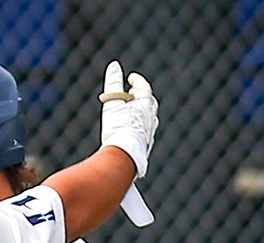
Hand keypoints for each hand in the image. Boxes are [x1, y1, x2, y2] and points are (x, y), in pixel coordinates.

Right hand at [99, 61, 157, 178]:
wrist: (123, 156)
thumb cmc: (118, 127)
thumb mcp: (112, 102)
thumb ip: (113, 83)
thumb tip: (114, 65)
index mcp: (146, 105)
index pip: (144, 87)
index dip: (137, 81)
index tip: (131, 78)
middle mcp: (151, 117)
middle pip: (149, 102)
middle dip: (141, 96)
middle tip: (132, 93)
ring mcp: (150, 132)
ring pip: (149, 118)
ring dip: (141, 112)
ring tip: (132, 112)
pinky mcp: (146, 145)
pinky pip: (145, 132)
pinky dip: (140, 126)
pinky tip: (133, 131)